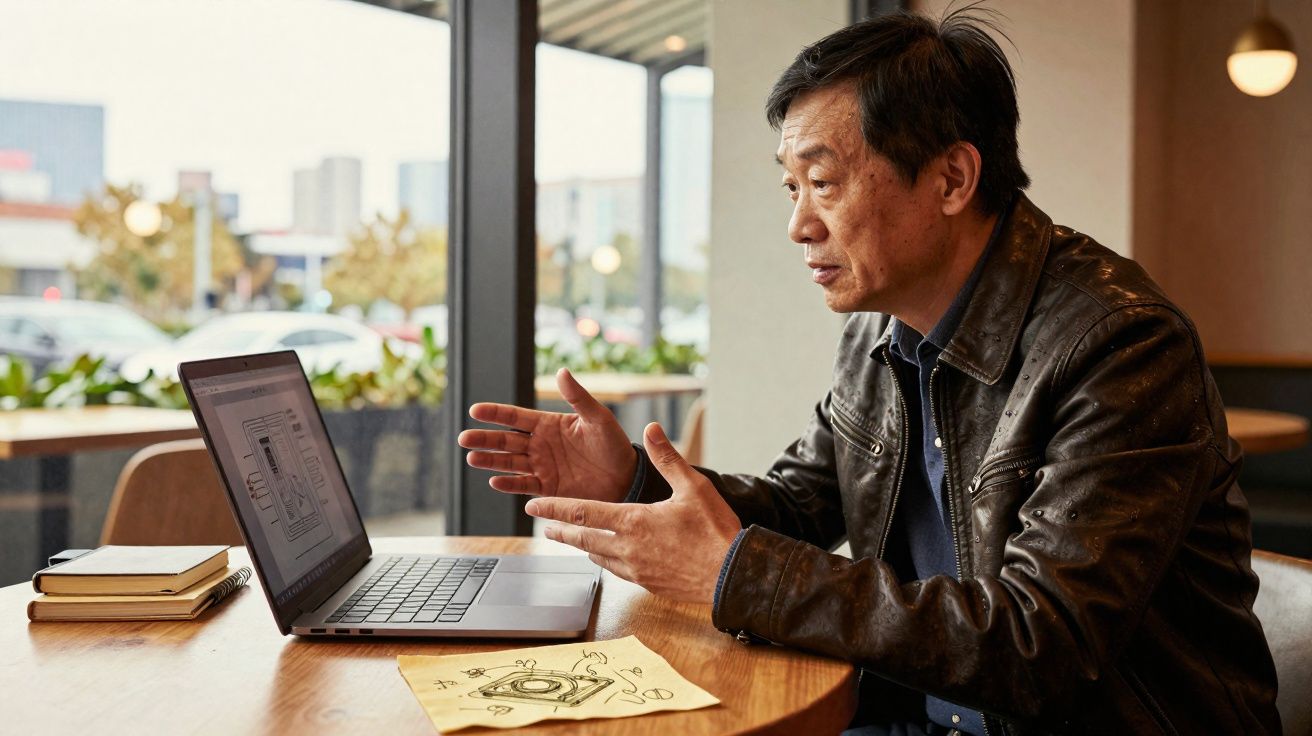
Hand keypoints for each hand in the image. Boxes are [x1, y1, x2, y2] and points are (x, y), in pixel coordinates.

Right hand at [457, 368, 636, 502]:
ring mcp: (542, 467)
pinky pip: (524, 486)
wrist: (626, 478)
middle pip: (506, 440)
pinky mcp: (548, 489)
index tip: (475, 410)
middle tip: (464, 438)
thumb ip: (578, 397)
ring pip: (509, 463)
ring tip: (472, 458)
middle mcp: (540, 445)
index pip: (516, 417)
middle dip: (485, 439)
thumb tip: (562, 371)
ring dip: (491, 461)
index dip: (496, 413)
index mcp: (548, 424)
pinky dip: (510, 484)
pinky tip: (495, 481)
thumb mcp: (597, 418)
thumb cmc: (613, 444)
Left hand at [526, 422, 741, 603]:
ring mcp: (636, 569)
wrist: (732, 575)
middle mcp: (628, 548)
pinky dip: (605, 561)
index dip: (554, 508)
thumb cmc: (715, 530)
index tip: (533, 506)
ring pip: (597, 556)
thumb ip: (667, 458)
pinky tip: (607, 558)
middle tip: (543, 526)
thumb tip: (651, 429)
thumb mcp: (693, 486)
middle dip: (560, 530)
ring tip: (573, 540)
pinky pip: (616, 571)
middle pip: (582, 538)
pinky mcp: (648, 584)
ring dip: (582, 546)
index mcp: (634, 521)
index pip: (582, 512)